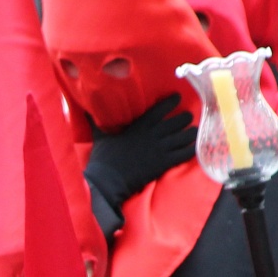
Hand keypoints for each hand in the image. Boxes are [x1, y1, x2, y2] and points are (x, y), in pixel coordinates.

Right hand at [83, 94, 196, 210]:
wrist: (108, 180)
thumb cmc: (103, 157)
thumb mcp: (100, 135)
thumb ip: (96, 120)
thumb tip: (83, 108)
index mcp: (140, 126)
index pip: (160, 109)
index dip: (171, 101)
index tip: (177, 97)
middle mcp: (153, 135)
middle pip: (177, 121)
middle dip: (185, 118)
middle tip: (188, 117)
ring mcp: (160, 149)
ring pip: (185, 137)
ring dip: (191, 133)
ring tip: (194, 131)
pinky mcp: (163, 163)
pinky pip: (184, 154)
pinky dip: (191, 150)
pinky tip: (195, 148)